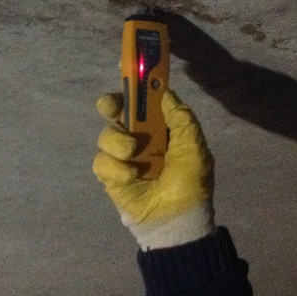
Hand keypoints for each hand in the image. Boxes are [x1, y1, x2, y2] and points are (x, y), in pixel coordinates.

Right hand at [93, 90, 215, 249]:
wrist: (176, 222)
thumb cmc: (190, 184)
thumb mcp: (194, 147)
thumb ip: (181, 117)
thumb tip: (164, 93)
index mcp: (161, 129)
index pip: (142, 101)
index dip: (133, 87)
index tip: (125, 73)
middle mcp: (139, 138)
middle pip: (115, 111)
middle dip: (111, 105)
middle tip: (113, 108)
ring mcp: (123, 157)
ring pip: (106, 135)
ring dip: (118, 142)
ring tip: (134, 156)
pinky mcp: (110, 175)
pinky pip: (101, 161)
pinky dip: (116, 167)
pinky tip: (132, 177)